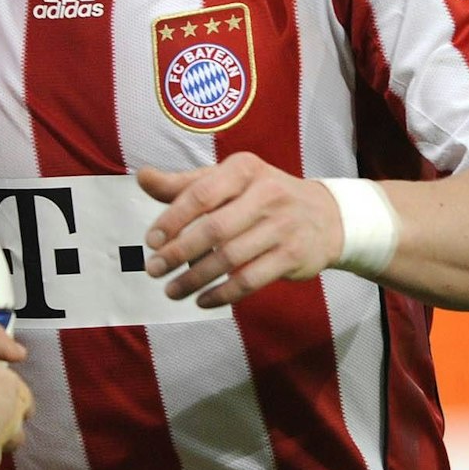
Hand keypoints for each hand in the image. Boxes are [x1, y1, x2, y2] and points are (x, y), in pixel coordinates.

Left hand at [137, 153, 343, 307]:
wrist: (326, 216)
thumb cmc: (261, 195)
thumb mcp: (228, 181)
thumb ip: (184, 184)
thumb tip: (142, 177)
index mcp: (244, 169)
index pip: (201, 194)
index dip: (172, 219)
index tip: (150, 241)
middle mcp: (267, 193)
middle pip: (214, 228)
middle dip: (178, 253)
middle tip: (153, 269)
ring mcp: (283, 226)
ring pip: (230, 258)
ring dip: (195, 279)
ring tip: (171, 291)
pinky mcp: (292, 256)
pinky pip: (250, 280)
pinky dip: (222, 294)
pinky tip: (202, 300)